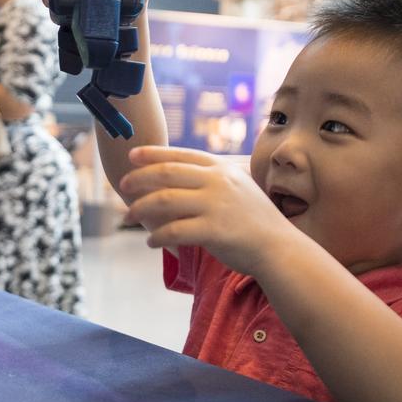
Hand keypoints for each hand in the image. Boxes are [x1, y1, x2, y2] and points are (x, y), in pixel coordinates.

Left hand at [118, 145, 298, 277]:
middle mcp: (217, 182)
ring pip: (164, 200)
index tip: (132, 155)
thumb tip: (179, 175)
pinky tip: (151, 242)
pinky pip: (174, 230)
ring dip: (141, 208)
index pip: (180, 155)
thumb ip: (212, 179)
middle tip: (123, 185)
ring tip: (130, 216)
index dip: (153, 154)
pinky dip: (158, 236)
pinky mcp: (213, 230)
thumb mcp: (237, 188)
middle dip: (139, 178)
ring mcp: (215, 204)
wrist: (278, 247)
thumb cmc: (254, 220)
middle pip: (166, 173)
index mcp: (220, 169)